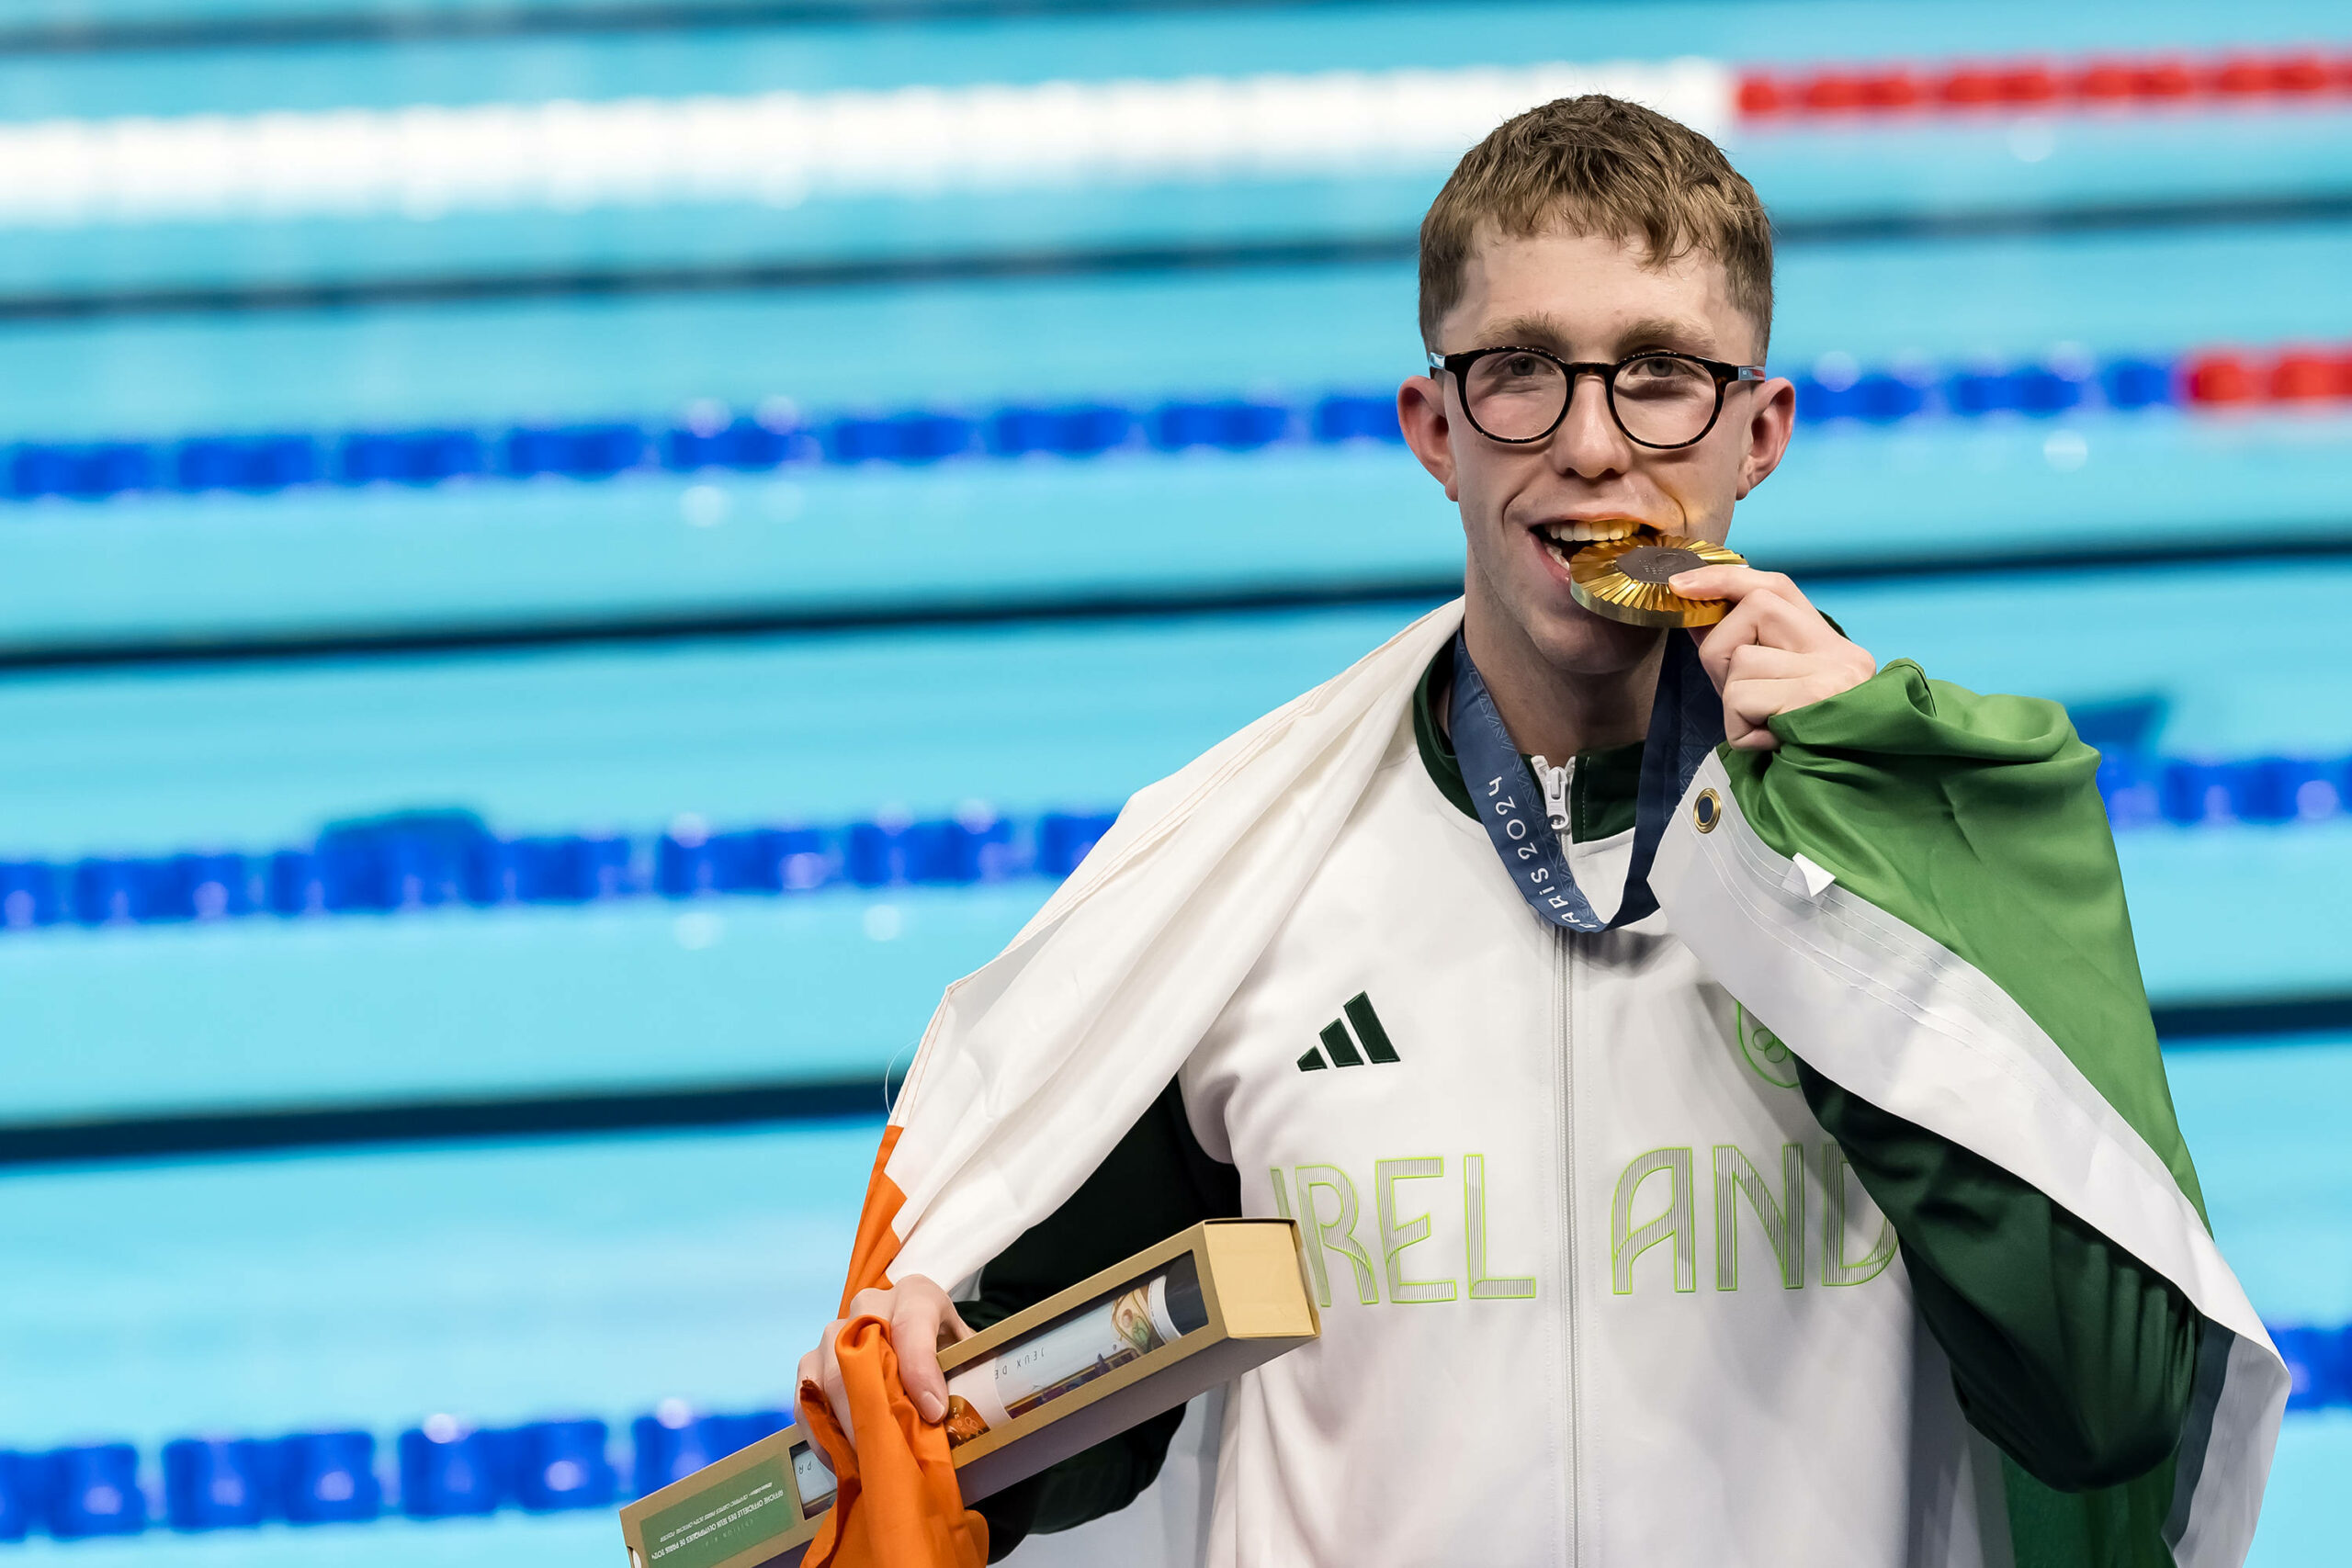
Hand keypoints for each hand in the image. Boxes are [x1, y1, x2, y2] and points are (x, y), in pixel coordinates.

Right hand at [795, 1276, 972, 1447]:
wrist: (914, 1330)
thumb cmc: (942, 1346)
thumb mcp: (964, 1351)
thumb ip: (966, 1374)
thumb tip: (967, 1417)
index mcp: (914, 1296)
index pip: (912, 1324)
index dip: (919, 1370)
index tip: (934, 1412)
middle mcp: (868, 1307)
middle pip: (860, 1354)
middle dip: (876, 1409)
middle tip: (893, 1451)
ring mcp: (834, 1333)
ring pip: (828, 1377)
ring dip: (847, 1425)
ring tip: (870, 1462)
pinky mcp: (812, 1361)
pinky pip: (807, 1399)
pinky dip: (823, 1432)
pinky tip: (844, 1459)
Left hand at [1669, 565, 1876, 751]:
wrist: (1845, 795)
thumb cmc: (1800, 750)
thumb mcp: (1769, 695)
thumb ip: (1743, 655)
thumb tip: (1696, 617)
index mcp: (1830, 646)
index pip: (1777, 587)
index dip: (1726, 578)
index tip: (1682, 584)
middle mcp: (1839, 652)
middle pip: (1755, 607)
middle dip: (1722, 651)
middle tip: (1741, 700)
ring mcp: (1832, 672)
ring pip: (1742, 659)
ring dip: (1735, 702)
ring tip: (1765, 728)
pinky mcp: (1816, 696)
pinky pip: (1742, 697)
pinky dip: (1741, 728)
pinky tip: (1768, 743)